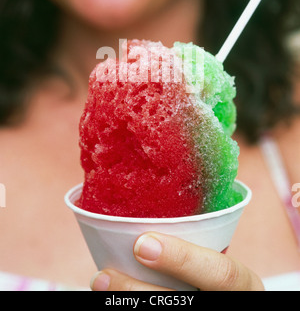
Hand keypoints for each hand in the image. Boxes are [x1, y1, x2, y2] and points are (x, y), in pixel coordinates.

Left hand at [90, 232, 264, 290]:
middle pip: (181, 302)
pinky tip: (110, 299)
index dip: (183, 259)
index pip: (222, 274)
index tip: (142, 242)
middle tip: (104, 274)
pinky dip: (128, 309)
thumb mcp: (222, 260)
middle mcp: (227, 306)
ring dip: (124, 303)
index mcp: (244, 285)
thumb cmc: (219, 277)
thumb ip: (198, 244)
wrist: (224, 298)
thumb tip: (144, 218)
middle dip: (137, 291)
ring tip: (99, 283)